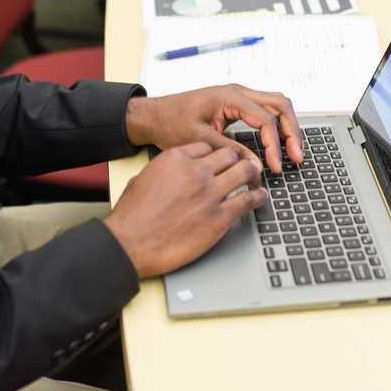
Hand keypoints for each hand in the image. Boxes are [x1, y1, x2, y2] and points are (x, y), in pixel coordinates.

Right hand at [103, 142, 266, 277]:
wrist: (130, 243)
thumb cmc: (131, 216)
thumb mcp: (141, 180)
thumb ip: (162, 171)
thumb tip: (169, 173)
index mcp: (175, 159)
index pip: (207, 147)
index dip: (216, 155)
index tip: (220, 161)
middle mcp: (195, 172)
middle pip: (229, 155)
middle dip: (237, 160)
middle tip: (243, 166)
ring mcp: (209, 194)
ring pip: (244, 172)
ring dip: (252, 174)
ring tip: (256, 178)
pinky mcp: (219, 218)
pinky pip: (248, 200)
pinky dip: (258, 197)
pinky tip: (260, 196)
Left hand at [125, 84, 302, 173]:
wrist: (154, 115)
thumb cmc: (170, 123)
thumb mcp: (200, 141)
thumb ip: (230, 152)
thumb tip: (256, 165)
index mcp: (229, 97)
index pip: (265, 118)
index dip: (275, 144)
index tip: (275, 165)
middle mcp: (238, 92)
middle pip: (280, 105)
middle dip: (292, 131)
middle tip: (297, 156)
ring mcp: (239, 95)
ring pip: (277, 104)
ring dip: (289, 126)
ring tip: (294, 150)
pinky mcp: (237, 103)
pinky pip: (267, 108)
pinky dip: (278, 124)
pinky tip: (280, 141)